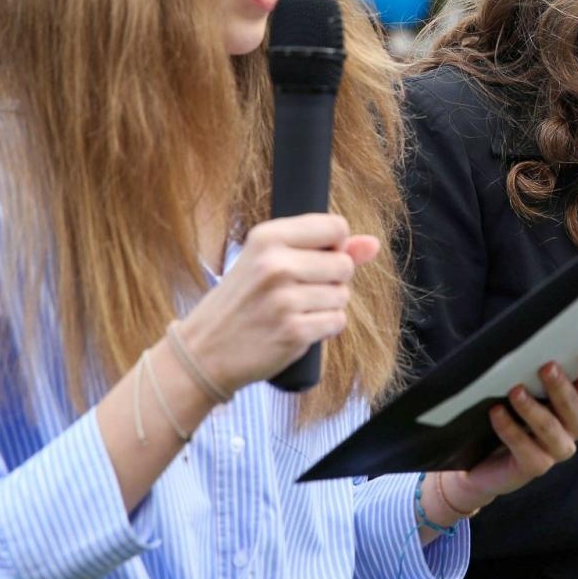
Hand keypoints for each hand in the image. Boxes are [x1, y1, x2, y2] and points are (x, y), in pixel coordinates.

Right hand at [178, 214, 380, 394]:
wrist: (204, 351)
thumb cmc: (242, 302)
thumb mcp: (270, 262)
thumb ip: (325, 249)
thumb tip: (373, 244)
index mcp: (268, 237)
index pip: (336, 227)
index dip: (334, 246)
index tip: (312, 260)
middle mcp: (276, 264)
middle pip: (344, 264)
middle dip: (331, 280)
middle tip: (297, 291)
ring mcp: (285, 299)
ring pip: (342, 295)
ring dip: (327, 306)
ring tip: (293, 310)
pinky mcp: (294, 331)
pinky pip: (337, 322)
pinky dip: (324, 328)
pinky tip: (297, 328)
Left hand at [440, 346, 577, 512]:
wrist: (486, 458)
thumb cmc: (513, 411)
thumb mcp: (528, 383)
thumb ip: (538, 365)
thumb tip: (533, 335)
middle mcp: (573, 425)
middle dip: (563, 388)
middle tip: (547, 367)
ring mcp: (556, 448)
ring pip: (552, 431)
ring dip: (534, 409)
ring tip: (515, 391)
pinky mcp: (533, 466)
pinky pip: (527, 450)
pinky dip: (511, 430)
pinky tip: (497, 413)